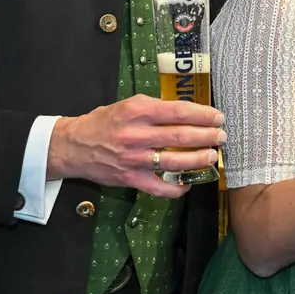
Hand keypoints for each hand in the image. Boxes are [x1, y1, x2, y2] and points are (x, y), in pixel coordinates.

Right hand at [48, 94, 224, 197]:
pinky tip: (188, 184)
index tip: (218, 116)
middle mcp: (136, 135)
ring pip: (174, 162)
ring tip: (212, 156)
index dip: (203, 114)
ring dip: (198, 160)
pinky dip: (176, 189)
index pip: (178, 112)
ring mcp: (134, 159)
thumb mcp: (128, 104)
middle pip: (181, 136)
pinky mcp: (130, 179)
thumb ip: (155, 108)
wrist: (74, 146)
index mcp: (137, 111)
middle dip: (207, 136)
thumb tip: (186, 112)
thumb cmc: (104, 122)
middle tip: (221, 136)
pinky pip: (159, 188)